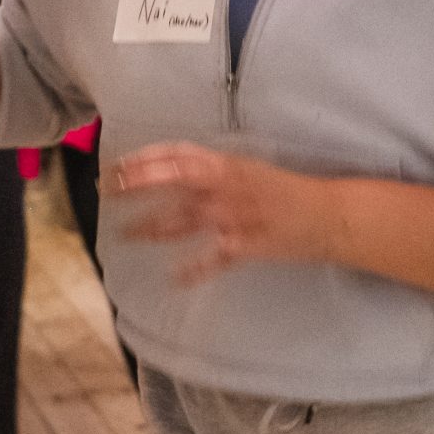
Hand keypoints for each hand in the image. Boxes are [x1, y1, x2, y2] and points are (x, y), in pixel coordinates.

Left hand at [106, 142, 335, 284]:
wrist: (327, 216)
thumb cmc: (284, 190)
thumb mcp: (246, 168)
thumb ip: (210, 171)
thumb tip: (170, 172)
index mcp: (227, 164)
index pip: (177, 155)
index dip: (144, 158)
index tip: (117, 163)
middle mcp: (226, 187)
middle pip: (173, 180)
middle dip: (136, 184)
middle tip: (107, 190)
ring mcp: (233, 218)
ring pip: (183, 220)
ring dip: (150, 227)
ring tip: (125, 233)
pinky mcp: (244, 247)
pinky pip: (213, 260)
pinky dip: (193, 270)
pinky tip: (174, 278)